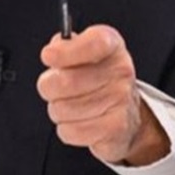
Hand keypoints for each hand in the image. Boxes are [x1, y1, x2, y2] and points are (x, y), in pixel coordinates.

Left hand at [36, 24, 169, 165]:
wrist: (125, 111)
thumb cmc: (97, 77)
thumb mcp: (82, 51)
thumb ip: (64, 45)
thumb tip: (53, 51)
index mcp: (112, 46)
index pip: (94, 43)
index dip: (67, 51)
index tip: (48, 56)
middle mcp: (121, 71)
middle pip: (66, 81)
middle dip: (49, 86)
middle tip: (54, 86)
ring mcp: (121, 100)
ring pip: (63, 109)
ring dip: (57, 109)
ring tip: (71, 104)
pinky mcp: (116, 129)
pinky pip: (70, 130)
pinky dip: (66, 128)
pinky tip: (79, 121)